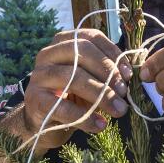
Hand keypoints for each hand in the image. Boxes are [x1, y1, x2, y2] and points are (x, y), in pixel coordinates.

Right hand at [11, 29, 131, 151]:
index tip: (128, 74)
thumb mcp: (90, 80)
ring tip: (119, 110)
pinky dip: (85, 117)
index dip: (112, 53)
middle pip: (81, 52)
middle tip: (124, 92)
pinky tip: (100, 125)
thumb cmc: (71, 97)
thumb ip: (106, 73)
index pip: (91, 37)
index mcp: (63, 42)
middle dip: (107, 72)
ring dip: (101, 94)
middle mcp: (48, 54)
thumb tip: (128, 76)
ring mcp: (39, 76)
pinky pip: (62, 107)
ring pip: (73, 78)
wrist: (43, 122)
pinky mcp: (35, 100)